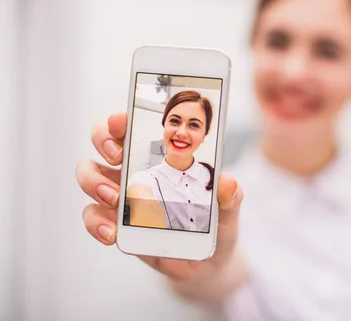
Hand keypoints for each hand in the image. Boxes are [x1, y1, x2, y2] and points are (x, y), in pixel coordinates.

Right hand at [75, 113, 242, 280]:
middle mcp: (136, 170)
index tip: (123, 120)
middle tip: (117, 156)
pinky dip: (97, 223)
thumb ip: (230, 195)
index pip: (136, 127)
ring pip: (91, 176)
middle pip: (103, 140)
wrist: (206, 262)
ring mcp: (122, 197)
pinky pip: (93, 217)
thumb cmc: (215, 224)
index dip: (123, 119)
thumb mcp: (228, 209)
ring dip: (95, 182)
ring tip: (115, 197)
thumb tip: (227, 181)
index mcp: (162, 157)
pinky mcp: (116, 225)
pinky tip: (112, 232)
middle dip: (103, 140)